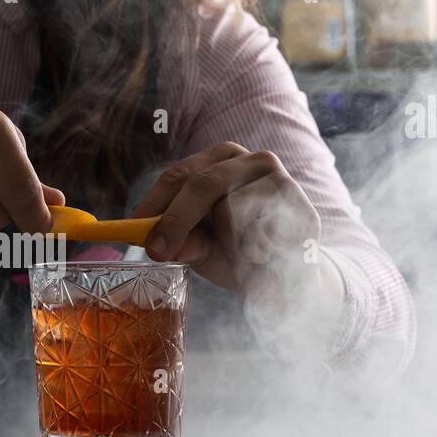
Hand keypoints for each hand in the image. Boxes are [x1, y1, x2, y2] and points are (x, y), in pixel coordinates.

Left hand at [134, 142, 342, 336]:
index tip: (135, 233)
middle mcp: (251, 160)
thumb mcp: (202, 249)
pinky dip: (253, 252)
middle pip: (203, 183)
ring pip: (233, 209)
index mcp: (221, 161)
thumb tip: (160, 245)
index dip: (154, 205)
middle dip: (176, 220)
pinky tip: (264, 257)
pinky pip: (261, 232)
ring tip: (239, 256)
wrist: (292, 276)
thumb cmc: (240, 254)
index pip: (180, 176)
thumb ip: (182, 242)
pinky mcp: (300, 206)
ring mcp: (278, 179)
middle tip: (159, 252)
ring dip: (226, 241)